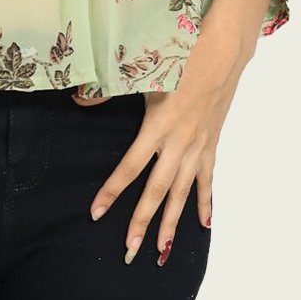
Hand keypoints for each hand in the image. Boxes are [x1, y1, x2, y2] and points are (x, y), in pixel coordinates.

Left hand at [87, 29, 248, 265]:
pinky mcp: (211, 143)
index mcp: (157, 126)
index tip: (97, 212)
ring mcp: (198, 146)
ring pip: (182, 192)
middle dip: (142, 221)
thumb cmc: (180, 55)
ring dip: (172, 222)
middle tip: (131, 248)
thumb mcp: (142, 71)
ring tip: (162, 249)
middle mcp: (178, 143)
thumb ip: (108, 90)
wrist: (222, 50)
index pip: (130, 167)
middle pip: (157, 190)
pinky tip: (203, 224)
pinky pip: (207, 179)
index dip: (112, 191)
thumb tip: (79, 100)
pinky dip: (205, 203)